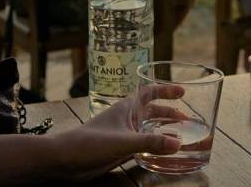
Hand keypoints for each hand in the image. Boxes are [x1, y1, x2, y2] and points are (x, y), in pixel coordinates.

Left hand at [51, 85, 184, 181]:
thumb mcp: (123, 141)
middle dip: (170, 114)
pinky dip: (155, 146)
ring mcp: (123, 134)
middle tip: (187, 119)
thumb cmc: (89, 143)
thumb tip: (178, 143)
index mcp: (126, 107)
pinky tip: (163, 152)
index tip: (182, 91)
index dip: (166, 89)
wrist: (63, 160)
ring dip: (164, 131)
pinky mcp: (120, 149)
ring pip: (149, 129)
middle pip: (152, 112)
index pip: (149, 92)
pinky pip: (143, 144)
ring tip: (181, 136)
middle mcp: (127, 118)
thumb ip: (151, 142)